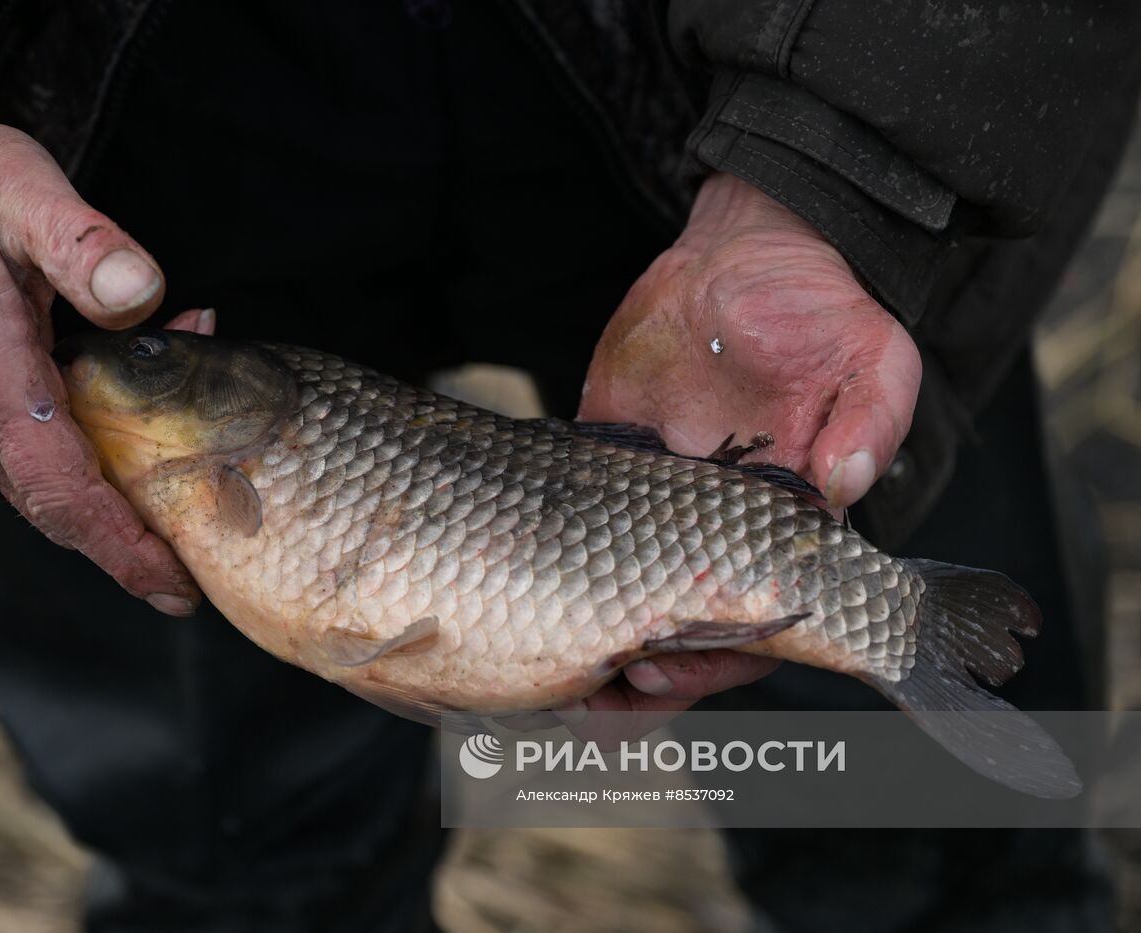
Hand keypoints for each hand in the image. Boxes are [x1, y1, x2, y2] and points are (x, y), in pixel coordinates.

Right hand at [0, 71, 200, 614]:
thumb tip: (145, 294)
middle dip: (133, 547)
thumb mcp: (29, 193)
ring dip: (127, 496)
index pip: (57, 489)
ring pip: (54, 490)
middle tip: (207, 568)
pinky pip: (46, 457)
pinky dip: (105, 457)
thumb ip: (87, 246)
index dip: (120, 545)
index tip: (174, 586)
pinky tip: (158, 420)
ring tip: (202, 492)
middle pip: (59, 509)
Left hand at [572, 172, 921, 726]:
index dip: (713, 655)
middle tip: (594, 695)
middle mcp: (710, 527)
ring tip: (547, 678)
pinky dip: (548, 565)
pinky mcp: (601, 458)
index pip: (752, 618)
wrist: (743, 256)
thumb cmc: (820, 311)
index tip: (666, 667)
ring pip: (617, 592)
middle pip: (678, 623)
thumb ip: (869, 420)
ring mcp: (650, 498)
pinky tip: (515, 590)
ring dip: (587, 640)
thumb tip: (843, 482)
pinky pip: (571, 523)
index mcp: (778, 526)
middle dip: (639, 672)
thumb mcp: (871, 355)